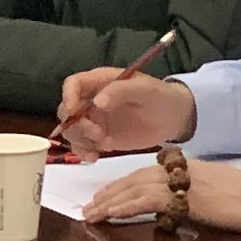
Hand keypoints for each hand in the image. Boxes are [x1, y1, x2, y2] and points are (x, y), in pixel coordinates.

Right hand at [59, 69, 194, 154]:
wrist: (173, 118)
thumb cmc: (160, 97)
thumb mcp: (144, 90)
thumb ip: (121, 91)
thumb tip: (97, 102)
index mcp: (100, 81)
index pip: (73, 84)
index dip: (68, 96)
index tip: (74, 112)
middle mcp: (92, 99)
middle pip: (67, 110)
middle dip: (76, 124)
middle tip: (97, 134)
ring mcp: (94, 120)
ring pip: (71, 130)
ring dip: (79, 140)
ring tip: (99, 147)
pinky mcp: (99, 137)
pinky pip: (81, 145)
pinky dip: (82, 152)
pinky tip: (94, 158)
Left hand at [82, 156, 240, 233]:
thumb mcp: (212, 196)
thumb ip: (188, 198)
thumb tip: (170, 210)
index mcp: (187, 168)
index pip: (146, 173)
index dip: (122, 185)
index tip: (104, 196)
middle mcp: (181, 170)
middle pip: (135, 177)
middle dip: (110, 192)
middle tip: (88, 206)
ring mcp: (184, 181)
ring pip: (136, 186)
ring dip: (111, 200)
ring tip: (91, 212)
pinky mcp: (188, 196)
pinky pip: (149, 199)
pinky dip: (127, 205)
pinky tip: (112, 213)